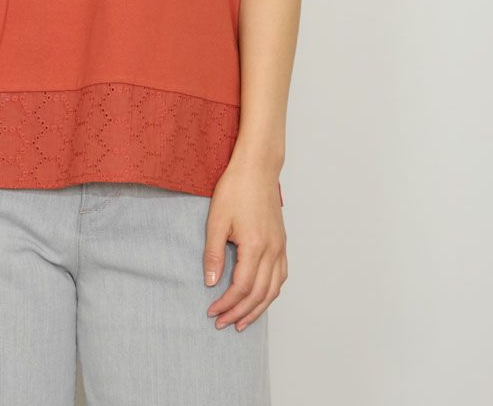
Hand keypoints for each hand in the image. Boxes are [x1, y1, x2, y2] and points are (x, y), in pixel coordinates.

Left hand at [202, 158, 287, 330]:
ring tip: (242, 321)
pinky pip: (281, 276)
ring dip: (258, 309)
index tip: (212, 312)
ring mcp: (280, 247)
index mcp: (254, 246)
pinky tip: (261, 297)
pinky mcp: (282, 242)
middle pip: (258, 294)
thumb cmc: (235, 189)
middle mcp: (272, 250)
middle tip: (222, 323)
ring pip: (273, 289)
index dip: (226, 304)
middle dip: (239, 313)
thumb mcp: (216, 220)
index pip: (241, 287)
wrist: (257, 168)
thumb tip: (210, 282)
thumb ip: (213, 253)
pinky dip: (271, 293)